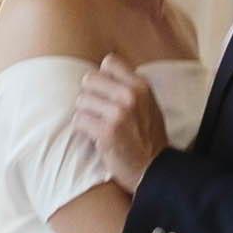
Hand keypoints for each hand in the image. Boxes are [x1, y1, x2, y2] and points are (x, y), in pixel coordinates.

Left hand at [67, 56, 160, 179]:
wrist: (153, 169)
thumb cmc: (148, 137)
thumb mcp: (149, 104)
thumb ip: (130, 87)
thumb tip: (102, 71)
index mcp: (141, 86)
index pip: (109, 62)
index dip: (103, 77)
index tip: (106, 92)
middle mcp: (130, 96)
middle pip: (89, 79)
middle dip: (90, 95)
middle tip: (99, 111)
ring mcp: (118, 114)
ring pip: (81, 100)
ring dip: (86, 114)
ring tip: (98, 125)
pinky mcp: (105, 132)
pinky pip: (78, 120)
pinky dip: (83, 129)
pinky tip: (95, 137)